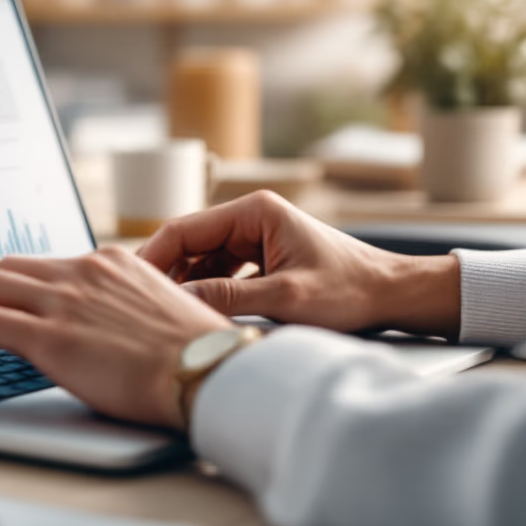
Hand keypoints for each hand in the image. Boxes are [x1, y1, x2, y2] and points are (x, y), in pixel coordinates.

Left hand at [0, 247, 232, 429]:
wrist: (214, 374)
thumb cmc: (199, 359)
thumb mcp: (158, 315)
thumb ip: (121, 311)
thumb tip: (97, 334)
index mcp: (110, 262)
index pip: (40, 266)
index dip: (6, 291)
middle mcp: (83, 270)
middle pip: (2, 270)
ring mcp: (65, 299)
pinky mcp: (51, 335)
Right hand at [137, 191, 460, 338]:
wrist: (394, 295)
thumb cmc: (351, 290)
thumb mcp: (287, 298)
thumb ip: (230, 297)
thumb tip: (180, 302)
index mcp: (254, 211)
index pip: (183, 228)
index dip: (152, 257)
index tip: (130, 284)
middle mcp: (250, 217)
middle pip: (188, 243)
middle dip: (165, 273)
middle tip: (140, 304)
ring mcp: (255, 236)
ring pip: (202, 260)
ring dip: (187, 284)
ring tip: (164, 313)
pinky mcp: (261, 257)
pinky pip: (220, 271)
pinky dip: (207, 291)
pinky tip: (198, 314)